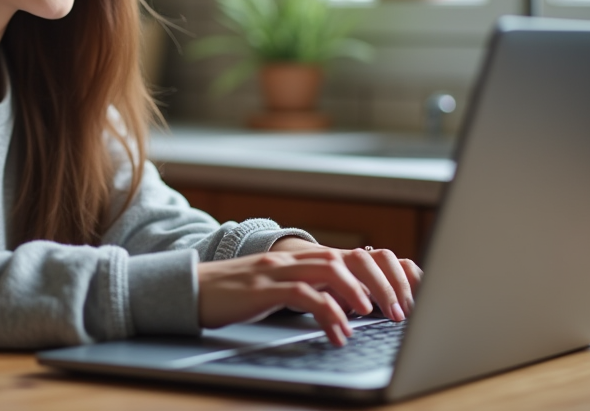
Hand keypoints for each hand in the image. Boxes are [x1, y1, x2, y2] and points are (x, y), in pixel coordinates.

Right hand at [196, 240, 422, 346]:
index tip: (401, 298)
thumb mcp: (274, 290)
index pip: (349, 256)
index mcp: (296, 259)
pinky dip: (327, 313)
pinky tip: (339, 333)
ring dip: (358, 293)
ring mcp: (276, 271)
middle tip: (398, 311)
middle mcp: (290, 259)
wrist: (188, 290)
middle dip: (379, 283)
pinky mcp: (262, 289)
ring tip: (374, 317)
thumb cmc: (231, 296)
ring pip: (329, 269)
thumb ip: (304, 290)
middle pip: (347, 258)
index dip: (379, 273)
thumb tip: (340, 308)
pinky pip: (304, 296)